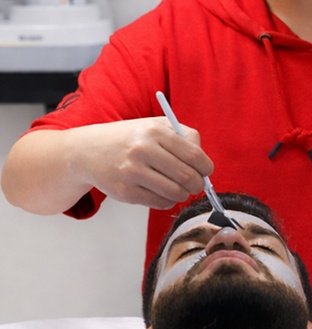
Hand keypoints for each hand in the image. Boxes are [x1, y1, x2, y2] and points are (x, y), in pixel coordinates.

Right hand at [73, 117, 213, 209]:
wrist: (88, 150)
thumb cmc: (130, 138)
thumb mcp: (155, 126)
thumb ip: (184, 137)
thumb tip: (204, 163)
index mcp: (154, 131)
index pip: (193, 154)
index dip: (206, 167)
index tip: (207, 171)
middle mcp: (143, 150)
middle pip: (187, 176)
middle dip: (198, 184)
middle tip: (197, 185)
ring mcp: (132, 172)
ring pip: (175, 192)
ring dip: (183, 194)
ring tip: (180, 188)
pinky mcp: (125, 192)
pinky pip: (159, 202)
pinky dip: (168, 200)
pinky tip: (163, 192)